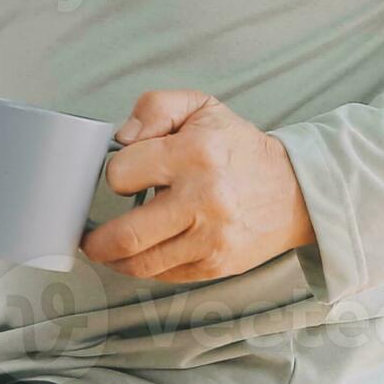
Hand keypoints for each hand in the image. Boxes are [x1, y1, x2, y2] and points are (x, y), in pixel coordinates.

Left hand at [82, 90, 316, 282]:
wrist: (296, 190)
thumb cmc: (239, 148)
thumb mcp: (202, 108)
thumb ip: (154, 107)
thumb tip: (121, 137)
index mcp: (195, 154)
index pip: (122, 174)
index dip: (114, 176)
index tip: (121, 178)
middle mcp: (203, 200)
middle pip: (124, 236)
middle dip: (95, 241)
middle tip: (88, 235)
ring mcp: (211, 239)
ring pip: (139, 265)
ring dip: (113, 260)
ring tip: (108, 247)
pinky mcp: (216, 265)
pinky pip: (163, 277)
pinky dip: (145, 268)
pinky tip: (145, 251)